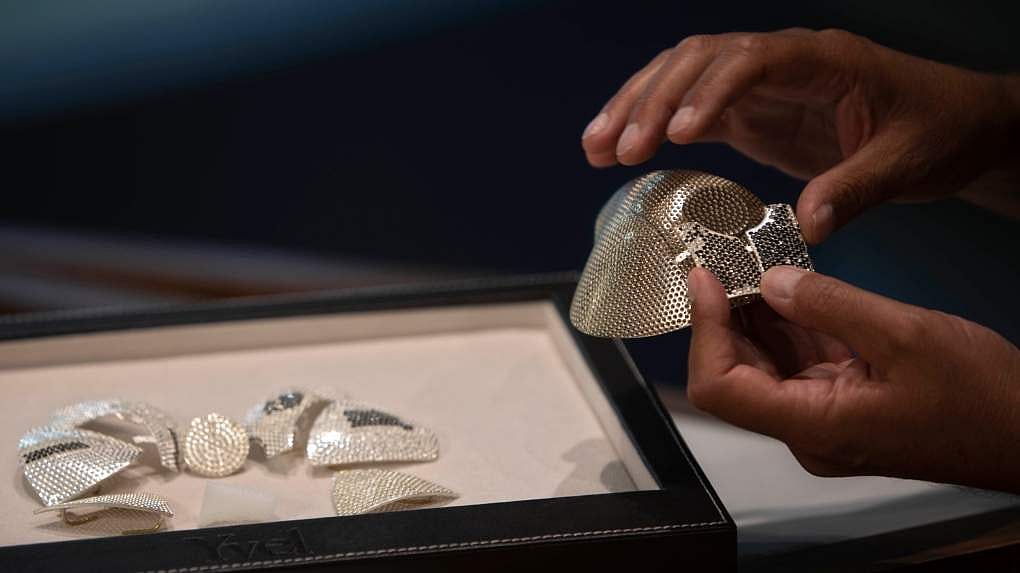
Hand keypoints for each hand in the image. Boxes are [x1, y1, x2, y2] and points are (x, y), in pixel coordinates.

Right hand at [581, 29, 1019, 242]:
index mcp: (822, 60)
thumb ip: (854, 190)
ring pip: (681, 75)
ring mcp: (759, 83)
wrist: (949, 121)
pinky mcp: (748, 110)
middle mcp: (781, 61)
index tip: (680, 132)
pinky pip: (688, 106)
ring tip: (594, 147)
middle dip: (653, 101)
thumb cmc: (935, 129)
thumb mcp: (904, 162)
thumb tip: (804, 228)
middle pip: (700, 60)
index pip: (753, 61)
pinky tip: (618, 149)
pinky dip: (651, 124)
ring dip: (635, 106)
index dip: (711, 92)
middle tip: (617, 148)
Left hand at [685, 266, 1019, 491]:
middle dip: (721, 315)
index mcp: (815, 426)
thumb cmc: (983, 398)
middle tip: (721, 259)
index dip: (703, 330)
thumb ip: (831, 304)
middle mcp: (807, 430)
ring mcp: (822, 419)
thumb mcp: (907, 335)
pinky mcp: (840, 403)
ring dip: (750, 314)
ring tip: (744, 261)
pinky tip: (782, 284)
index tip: (704, 278)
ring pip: (762, 365)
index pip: (721, 387)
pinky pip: (796, 362)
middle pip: (734, 373)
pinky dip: (784, 322)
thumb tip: (770, 280)